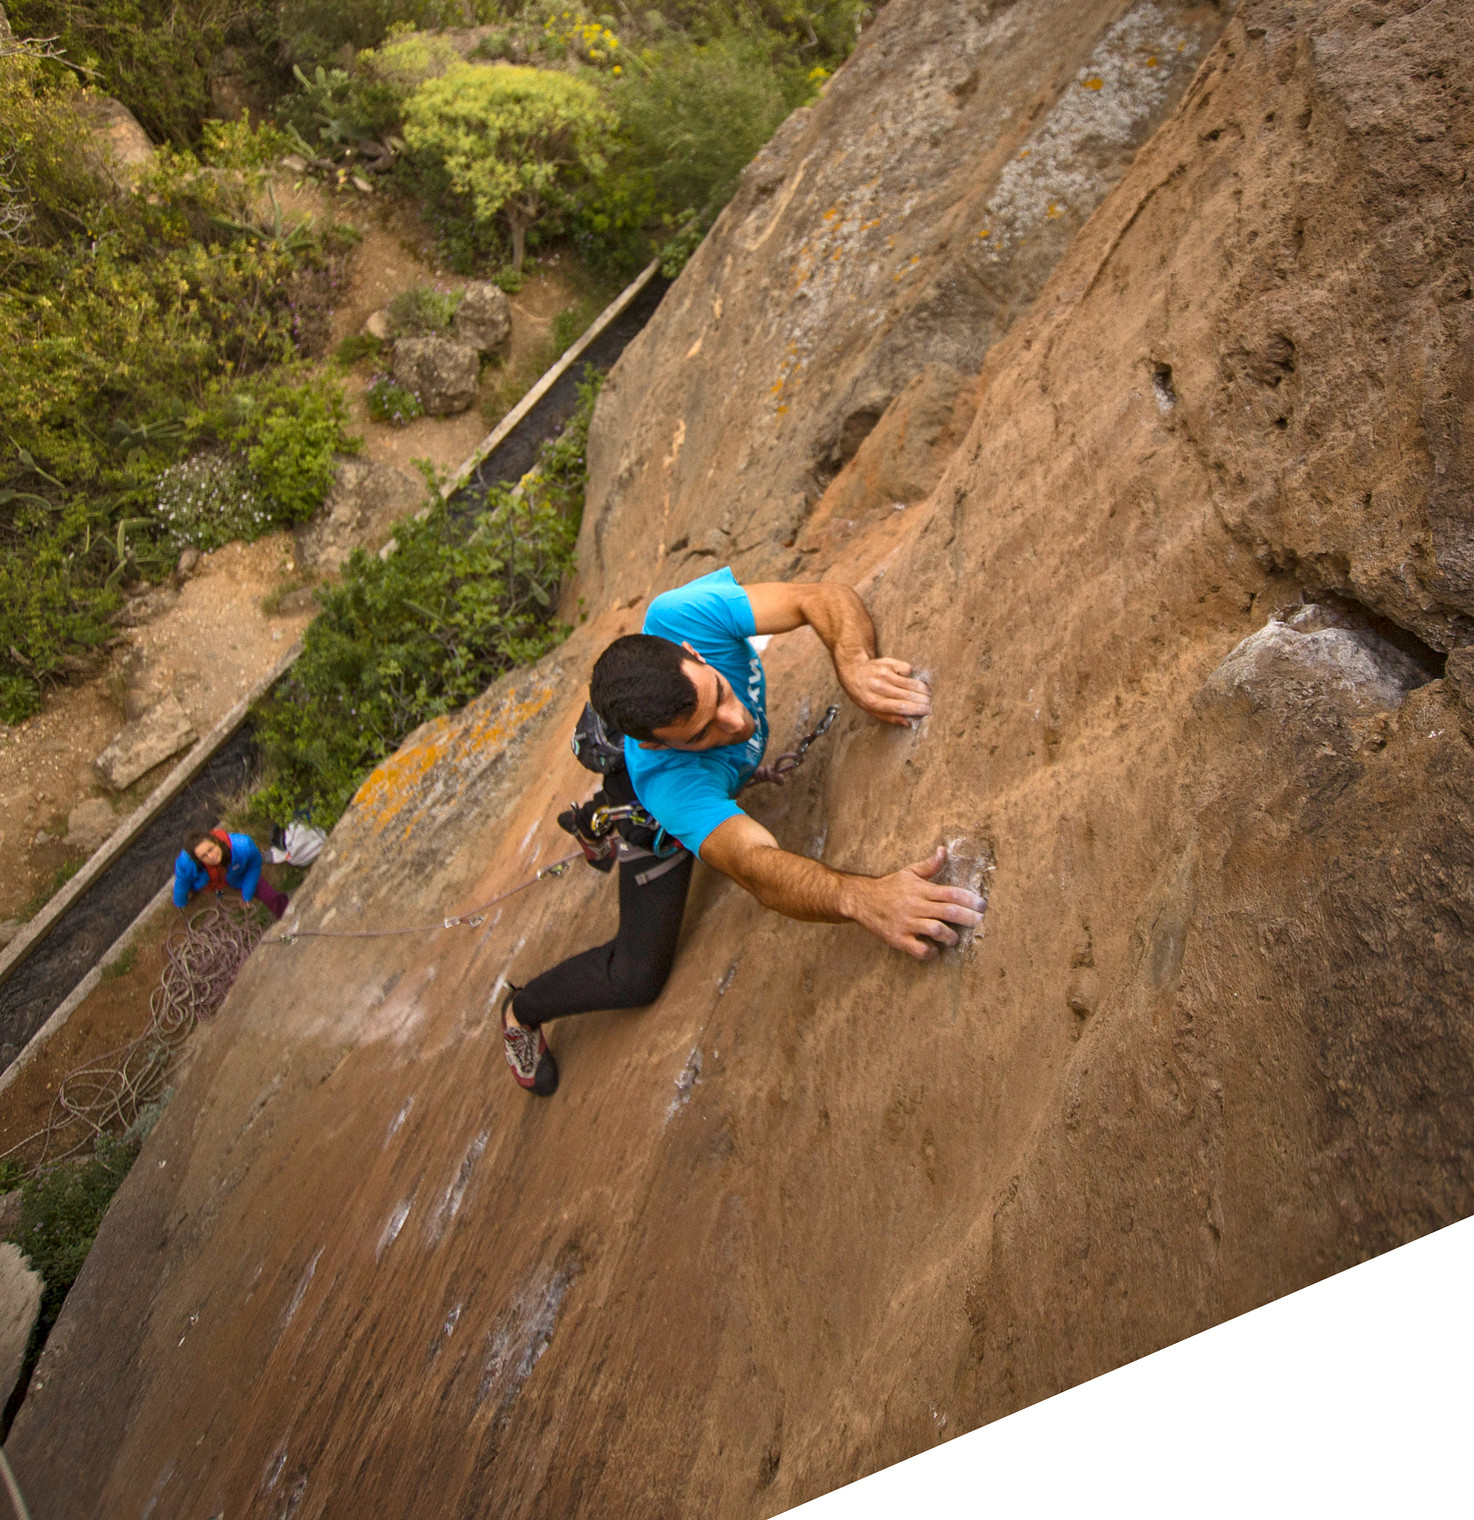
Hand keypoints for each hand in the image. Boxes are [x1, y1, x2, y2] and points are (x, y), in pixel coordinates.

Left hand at [839, 655, 930, 725]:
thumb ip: (889, 717)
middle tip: (930, 703)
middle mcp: (879, 687)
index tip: (927, 710)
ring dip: (922, 688)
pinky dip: (911, 675)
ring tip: (928, 692)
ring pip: (910, 682)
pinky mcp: (888, 663)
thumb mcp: (871, 710)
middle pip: (908, 695)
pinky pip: (907, 669)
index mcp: (874, 702)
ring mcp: (884, 674)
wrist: (853, 671)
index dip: (916, 709)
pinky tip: (909, 679)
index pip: (901, 707)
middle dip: (922, 700)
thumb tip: (908, 723)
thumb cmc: (863, 694)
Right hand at [845, 846, 984, 958]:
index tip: (983, 905)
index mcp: (921, 890)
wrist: (861, 900)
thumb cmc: (889, 887)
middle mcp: (916, 906)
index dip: (969, 899)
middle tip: (979, 922)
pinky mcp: (898, 939)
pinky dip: (930, 952)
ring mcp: (907, 923)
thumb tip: (943, 851)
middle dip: (968, 918)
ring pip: (936, 930)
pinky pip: (919, 949)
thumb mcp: (908, 872)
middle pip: (948, 912)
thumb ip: (929, 865)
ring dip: (951, 936)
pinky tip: (934, 950)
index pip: (951, 893)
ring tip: (955, 939)